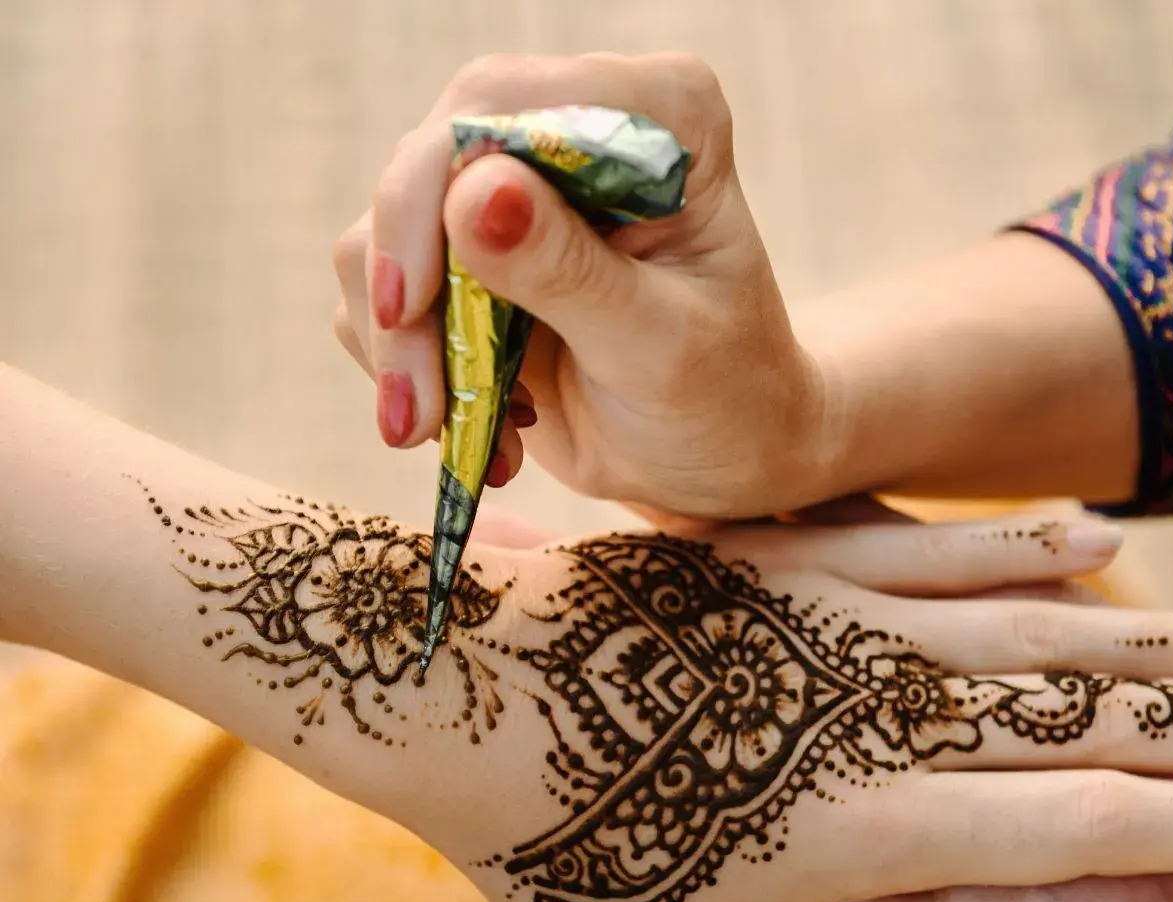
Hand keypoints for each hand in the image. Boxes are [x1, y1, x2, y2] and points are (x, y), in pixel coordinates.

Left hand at [113, 491, 1172, 901]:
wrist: (446, 691)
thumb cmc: (544, 841)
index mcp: (857, 824)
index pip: (1064, 826)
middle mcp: (864, 710)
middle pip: (1070, 711)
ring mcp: (831, 621)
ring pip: (1021, 624)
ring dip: (1146, 632)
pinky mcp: (786, 558)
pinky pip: (924, 547)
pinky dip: (1016, 548)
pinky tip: (1090, 537)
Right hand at [333, 52, 825, 516]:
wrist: (720, 456)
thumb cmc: (724, 398)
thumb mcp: (659, 348)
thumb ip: (570, 272)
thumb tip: (475, 192)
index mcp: (660, 115)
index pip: (502, 108)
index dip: (433, 195)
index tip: (409, 306)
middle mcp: (577, 126)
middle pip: (425, 162)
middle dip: (403, 294)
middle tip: (413, 415)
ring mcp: (515, 188)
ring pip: (384, 233)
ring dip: (401, 348)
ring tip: (447, 433)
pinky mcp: (470, 252)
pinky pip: (383, 291)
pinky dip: (410, 370)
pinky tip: (472, 426)